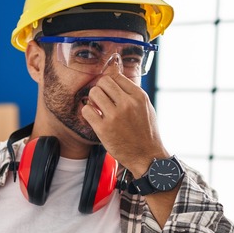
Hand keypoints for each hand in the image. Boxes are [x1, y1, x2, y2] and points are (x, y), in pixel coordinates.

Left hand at [81, 56, 168, 177]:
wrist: (147, 156)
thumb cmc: (146, 132)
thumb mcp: (146, 107)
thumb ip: (131, 92)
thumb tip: (114, 76)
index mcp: (138, 96)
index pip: (116, 76)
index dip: (110, 83)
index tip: (109, 91)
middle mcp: (127, 104)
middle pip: (103, 82)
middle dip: (100, 89)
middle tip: (102, 100)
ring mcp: (115, 116)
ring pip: (93, 93)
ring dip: (93, 100)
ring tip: (98, 109)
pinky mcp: (103, 129)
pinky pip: (86, 110)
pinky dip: (88, 113)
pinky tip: (95, 118)